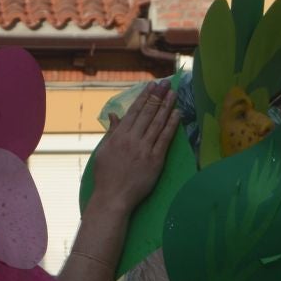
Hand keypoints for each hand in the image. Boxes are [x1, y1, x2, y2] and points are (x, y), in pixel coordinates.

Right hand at [87, 83, 180, 212]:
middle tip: (167, 83)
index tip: (152, 86)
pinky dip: (172, 125)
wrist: (112, 197)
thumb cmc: (106, 176)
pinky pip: (165, 139)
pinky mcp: (155, 160)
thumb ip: (112, 132)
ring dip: (167, 106)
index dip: (144, 97)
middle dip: (158, 96)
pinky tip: (177, 114)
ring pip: (158, 123)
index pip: (134, 111)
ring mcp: (144, 149)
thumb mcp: (103, 150)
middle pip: (148, 113)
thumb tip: (114, 114)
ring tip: (174, 93)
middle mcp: (132, 139)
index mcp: (119, 136)